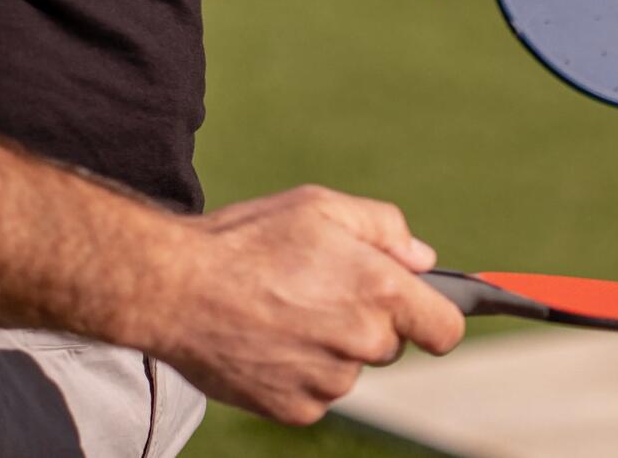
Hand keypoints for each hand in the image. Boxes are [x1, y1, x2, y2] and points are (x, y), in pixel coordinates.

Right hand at [138, 186, 464, 424]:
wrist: (172, 288)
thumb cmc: (248, 240)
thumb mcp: (321, 207)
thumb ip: (385, 228)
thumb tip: (422, 259)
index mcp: (382, 293)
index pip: (445, 330)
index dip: (436, 320)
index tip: (421, 315)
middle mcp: (363, 343)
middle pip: (390, 345)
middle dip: (367, 323)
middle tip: (318, 294)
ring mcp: (329, 381)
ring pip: (349, 369)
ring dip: (329, 349)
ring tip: (281, 314)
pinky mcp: (295, 408)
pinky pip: (314, 394)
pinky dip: (298, 374)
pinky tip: (266, 342)